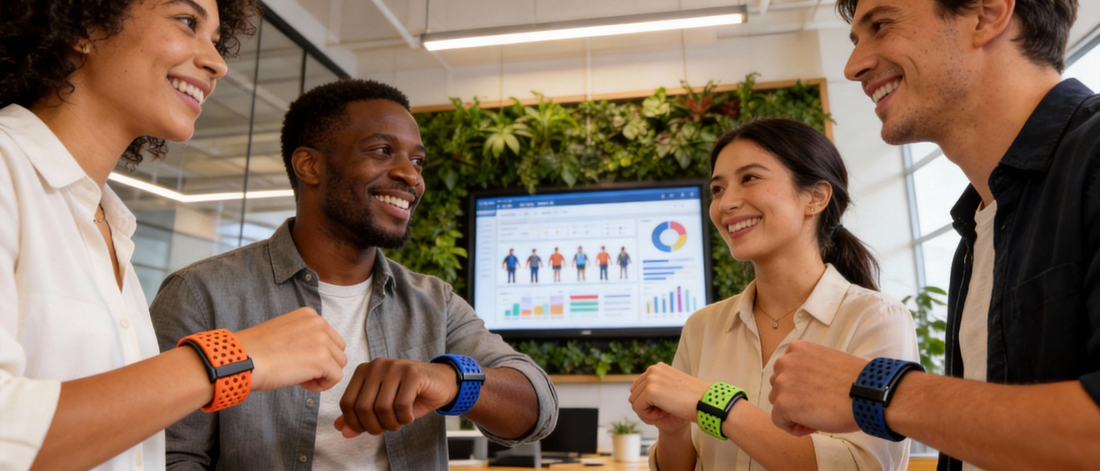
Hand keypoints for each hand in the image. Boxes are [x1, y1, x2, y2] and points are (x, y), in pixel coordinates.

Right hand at [233, 307, 346, 392]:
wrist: (242, 359)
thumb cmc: (255, 351)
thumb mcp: (285, 332)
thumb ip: (304, 337)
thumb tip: (317, 354)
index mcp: (309, 314)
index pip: (328, 337)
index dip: (316, 353)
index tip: (296, 359)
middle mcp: (319, 323)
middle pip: (337, 350)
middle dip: (323, 363)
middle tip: (299, 371)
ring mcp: (322, 340)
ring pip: (339, 363)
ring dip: (323, 374)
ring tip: (300, 378)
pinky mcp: (323, 359)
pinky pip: (336, 377)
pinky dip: (322, 385)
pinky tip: (303, 384)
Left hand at [334, 358, 458, 436]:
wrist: (441, 383)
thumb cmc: (409, 395)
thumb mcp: (381, 407)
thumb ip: (360, 417)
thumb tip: (343, 431)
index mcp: (364, 371)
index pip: (347, 402)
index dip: (355, 422)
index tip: (367, 429)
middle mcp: (377, 365)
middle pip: (363, 406)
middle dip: (373, 426)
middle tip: (386, 429)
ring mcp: (395, 367)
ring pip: (382, 407)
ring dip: (391, 423)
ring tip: (399, 422)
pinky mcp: (413, 373)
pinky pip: (401, 405)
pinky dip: (405, 418)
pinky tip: (409, 416)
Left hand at [629, 363, 708, 432]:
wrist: (707, 404)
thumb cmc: (693, 401)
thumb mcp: (671, 390)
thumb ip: (656, 389)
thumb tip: (633, 399)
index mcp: (658, 368)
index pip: (638, 387)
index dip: (650, 401)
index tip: (667, 403)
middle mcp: (653, 369)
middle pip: (634, 394)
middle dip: (647, 406)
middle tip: (667, 408)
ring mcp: (651, 378)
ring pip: (634, 402)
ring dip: (648, 411)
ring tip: (667, 409)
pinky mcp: (650, 390)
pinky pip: (637, 408)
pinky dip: (648, 416)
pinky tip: (664, 412)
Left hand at [768, 341, 866, 435]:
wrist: (868, 394)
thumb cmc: (857, 381)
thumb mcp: (827, 361)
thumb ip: (809, 368)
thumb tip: (803, 385)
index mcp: (797, 349)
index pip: (787, 372)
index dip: (801, 387)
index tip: (819, 395)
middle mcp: (785, 362)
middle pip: (780, 387)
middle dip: (795, 400)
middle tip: (819, 407)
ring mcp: (782, 382)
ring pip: (778, 404)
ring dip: (795, 413)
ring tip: (818, 416)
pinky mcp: (783, 403)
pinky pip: (780, 421)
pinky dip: (794, 428)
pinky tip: (813, 427)